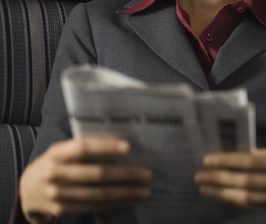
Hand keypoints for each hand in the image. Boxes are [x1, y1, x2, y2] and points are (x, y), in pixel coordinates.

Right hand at [19, 137, 151, 223]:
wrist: (28, 190)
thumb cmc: (55, 164)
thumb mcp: (62, 151)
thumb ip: (84, 148)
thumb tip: (124, 145)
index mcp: (56, 153)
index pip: (84, 147)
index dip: (106, 147)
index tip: (129, 147)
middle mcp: (54, 173)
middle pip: (96, 174)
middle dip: (125, 174)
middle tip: (147, 173)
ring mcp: (57, 194)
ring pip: (98, 194)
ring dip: (125, 192)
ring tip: (145, 190)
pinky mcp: (62, 210)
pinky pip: (94, 207)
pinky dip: (115, 203)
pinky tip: (130, 200)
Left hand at [194, 146, 265, 207]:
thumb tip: (240, 156)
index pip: (253, 161)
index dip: (229, 161)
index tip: (208, 159)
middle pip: (248, 181)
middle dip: (220, 178)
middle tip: (199, 176)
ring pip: (249, 198)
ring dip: (224, 193)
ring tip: (205, 188)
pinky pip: (257, 208)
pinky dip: (238, 203)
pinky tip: (224, 199)